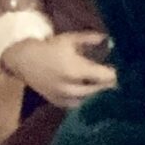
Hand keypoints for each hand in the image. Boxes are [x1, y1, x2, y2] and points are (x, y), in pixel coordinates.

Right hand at [0, 31, 115, 105]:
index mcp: (76, 70)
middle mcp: (72, 87)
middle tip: (114, 76)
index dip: (116, 74)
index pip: (106, 77)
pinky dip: (85, 98)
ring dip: (98, 92)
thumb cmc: (50, 47)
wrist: (24, 60)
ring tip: (102, 83)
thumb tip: (110, 40)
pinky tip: (88, 90)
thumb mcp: (71, 39)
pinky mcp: (59, 104)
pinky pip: (79, 104)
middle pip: (101, 90)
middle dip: (108, 83)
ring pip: (91, 99)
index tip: (120, 68)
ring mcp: (65, 98)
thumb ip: (91, 39)